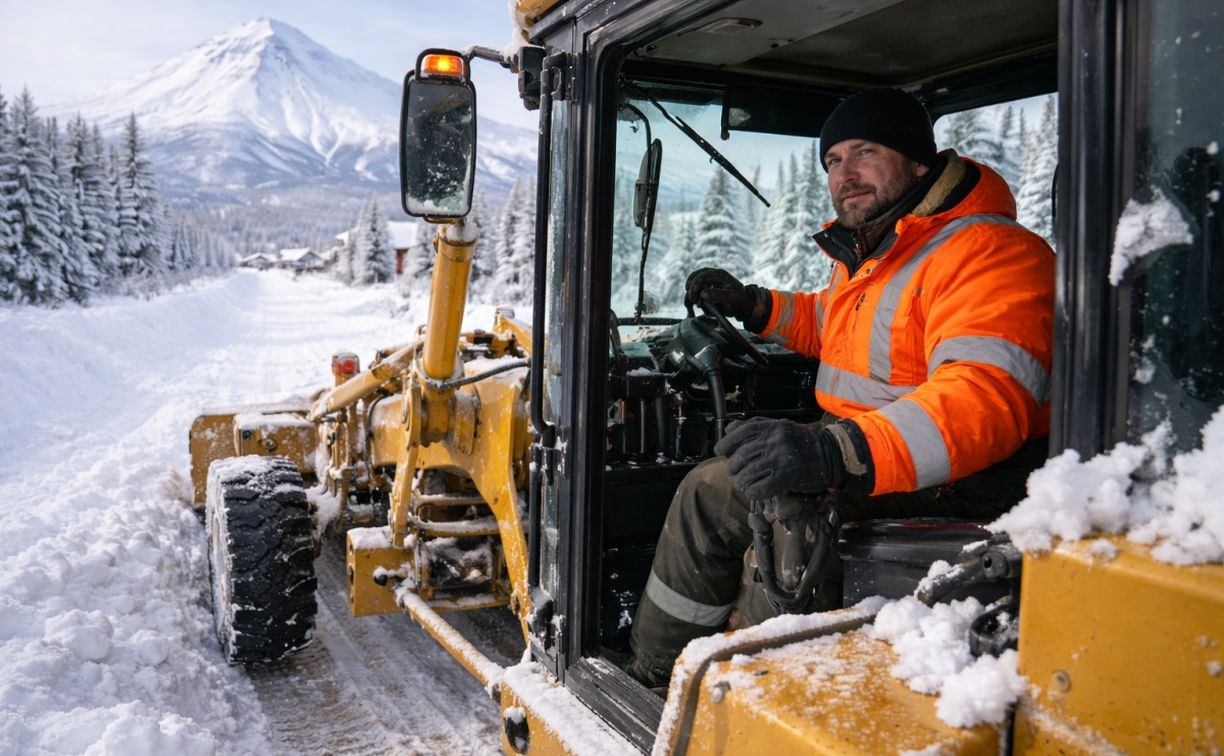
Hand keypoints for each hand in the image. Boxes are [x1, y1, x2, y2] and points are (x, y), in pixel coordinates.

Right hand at [684, 268, 751, 319]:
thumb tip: (703, 293)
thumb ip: (719, 295)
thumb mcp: (732, 298)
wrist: (742, 305)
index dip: (695, 284)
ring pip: (693, 282)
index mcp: (720, 274)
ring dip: (692, 293)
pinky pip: (695, 289)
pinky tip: (697, 303)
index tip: (694, 296)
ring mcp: (709, 281)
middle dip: (692, 289)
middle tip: (693, 300)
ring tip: (695, 302)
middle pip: (695, 277)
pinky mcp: (706, 287)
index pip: (702, 275)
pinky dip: (694, 296)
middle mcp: (713, 275)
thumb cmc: (738, 301)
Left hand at [714, 417, 845, 499]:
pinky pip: (760, 488)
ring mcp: (781, 458)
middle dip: (734, 467)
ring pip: (748, 474)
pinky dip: (753, 492)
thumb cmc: (803, 443)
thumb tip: (729, 430)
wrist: (831, 455)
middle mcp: (775, 440)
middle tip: (735, 473)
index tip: (720, 451)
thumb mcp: (780, 427)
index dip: (726, 443)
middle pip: (741, 456)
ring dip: (742, 482)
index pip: (740, 432)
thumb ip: (756, 427)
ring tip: (744, 484)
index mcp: (772, 426)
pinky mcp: (787, 476)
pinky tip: (755, 492)